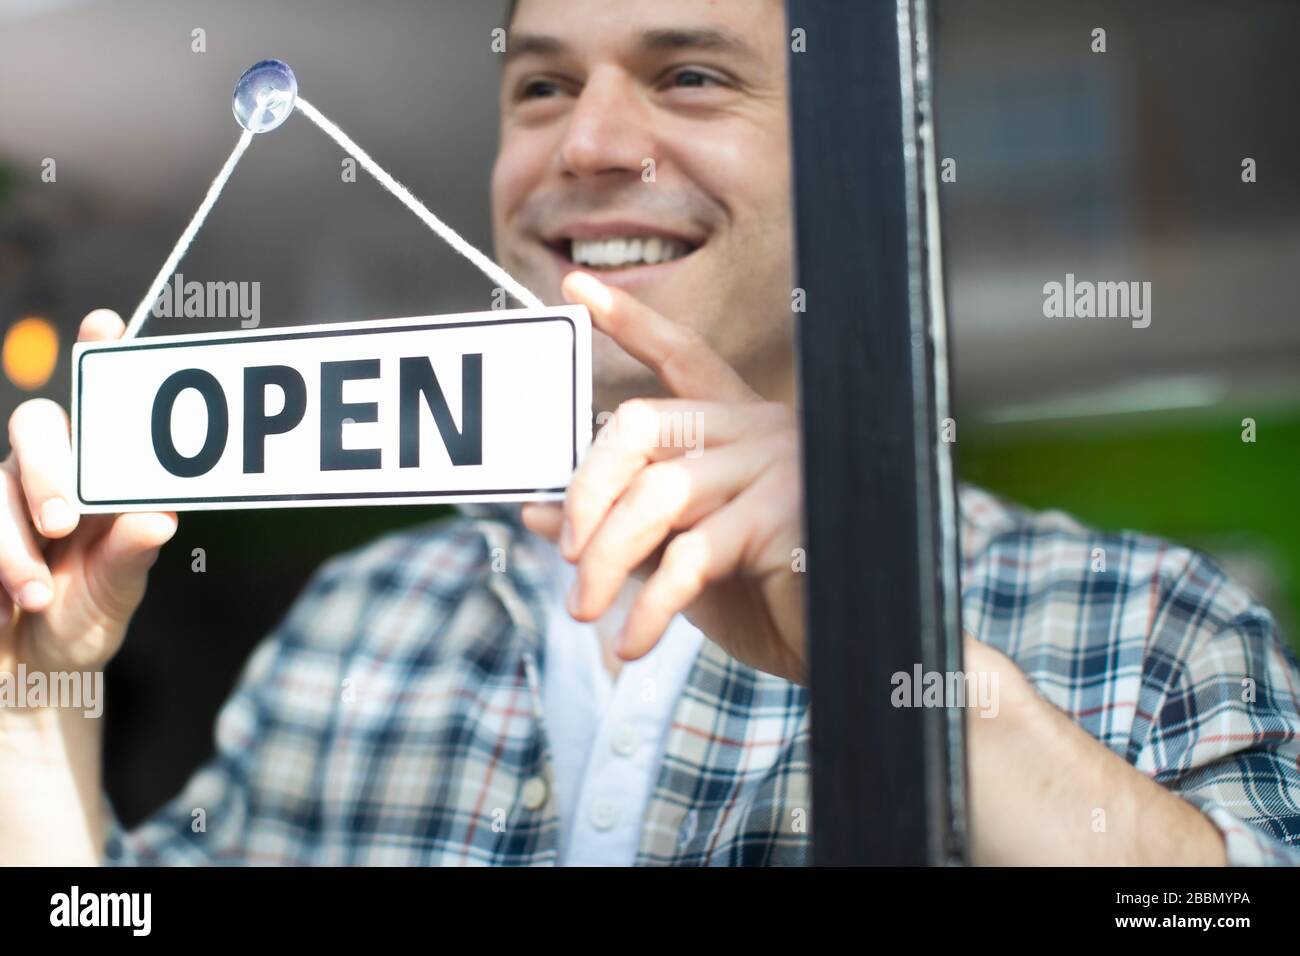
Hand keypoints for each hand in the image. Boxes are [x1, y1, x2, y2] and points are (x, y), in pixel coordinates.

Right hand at [0, 309, 177, 679]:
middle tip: (63, 522)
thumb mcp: (115, 598)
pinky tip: (5, 608)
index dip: (97, 355)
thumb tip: (160, 517)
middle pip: (37, 425)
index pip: (99, 405)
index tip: (107, 323)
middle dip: (47, 469)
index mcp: (100, 477)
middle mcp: (49, 473)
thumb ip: (131, 558)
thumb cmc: (83, 620)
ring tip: (38, 596)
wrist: (27, 676)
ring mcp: (0, 496)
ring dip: (14, 547)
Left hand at [522, 272, 804, 683]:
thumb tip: (534, 508)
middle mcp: (758, 429)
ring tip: (584, 607)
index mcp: (737, 428)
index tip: (577, 287)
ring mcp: (775, 466)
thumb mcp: (677, 558)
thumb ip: (616, 526)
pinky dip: (649, 605)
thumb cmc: (766, 599)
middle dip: (588, 489)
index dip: (630, 321)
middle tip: (567, 550)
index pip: (680, 357)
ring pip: (657, 493)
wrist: (845, 650)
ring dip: (607, 557)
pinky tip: (629, 640)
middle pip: (642, 423)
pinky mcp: (784, 516)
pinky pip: (689, 555)